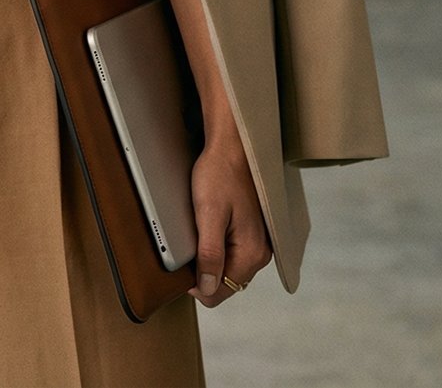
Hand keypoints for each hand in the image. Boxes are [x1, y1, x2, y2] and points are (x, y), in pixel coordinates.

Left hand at [186, 135, 271, 307]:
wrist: (234, 147)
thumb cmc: (220, 175)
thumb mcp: (208, 214)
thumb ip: (210, 254)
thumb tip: (207, 288)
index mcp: (251, 253)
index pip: (219, 293)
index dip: (196, 287)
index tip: (180, 268)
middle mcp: (261, 254)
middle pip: (225, 283)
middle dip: (204, 274)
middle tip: (187, 247)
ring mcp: (260, 244)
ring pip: (228, 270)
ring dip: (210, 262)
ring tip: (197, 236)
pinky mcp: (254, 233)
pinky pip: (233, 254)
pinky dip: (218, 250)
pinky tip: (208, 231)